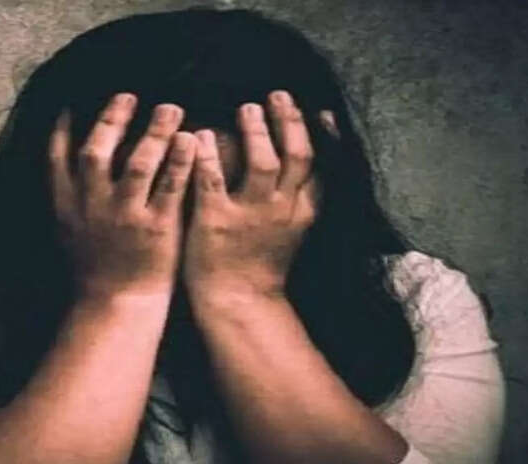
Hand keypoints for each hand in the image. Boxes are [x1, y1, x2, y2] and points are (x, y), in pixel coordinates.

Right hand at [49, 93, 197, 299]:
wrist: (114, 307)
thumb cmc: (93, 272)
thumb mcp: (67, 232)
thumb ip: (68, 198)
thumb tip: (66, 165)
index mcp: (66, 206)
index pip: (57, 158)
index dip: (63, 129)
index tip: (71, 106)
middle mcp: (92, 206)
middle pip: (98, 151)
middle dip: (113, 119)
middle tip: (129, 96)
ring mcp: (124, 216)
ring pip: (138, 163)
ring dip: (155, 131)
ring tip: (170, 109)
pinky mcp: (156, 228)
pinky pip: (170, 186)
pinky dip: (181, 161)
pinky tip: (191, 141)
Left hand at [182, 90, 335, 301]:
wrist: (237, 303)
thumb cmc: (260, 262)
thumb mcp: (294, 229)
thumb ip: (301, 195)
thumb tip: (305, 157)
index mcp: (302, 211)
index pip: (322, 166)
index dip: (324, 136)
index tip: (321, 111)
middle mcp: (281, 210)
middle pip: (295, 156)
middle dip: (289, 122)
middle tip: (276, 95)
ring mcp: (250, 216)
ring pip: (262, 163)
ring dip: (257, 131)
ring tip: (247, 108)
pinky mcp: (216, 222)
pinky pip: (214, 180)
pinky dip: (210, 155)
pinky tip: (203, 135)